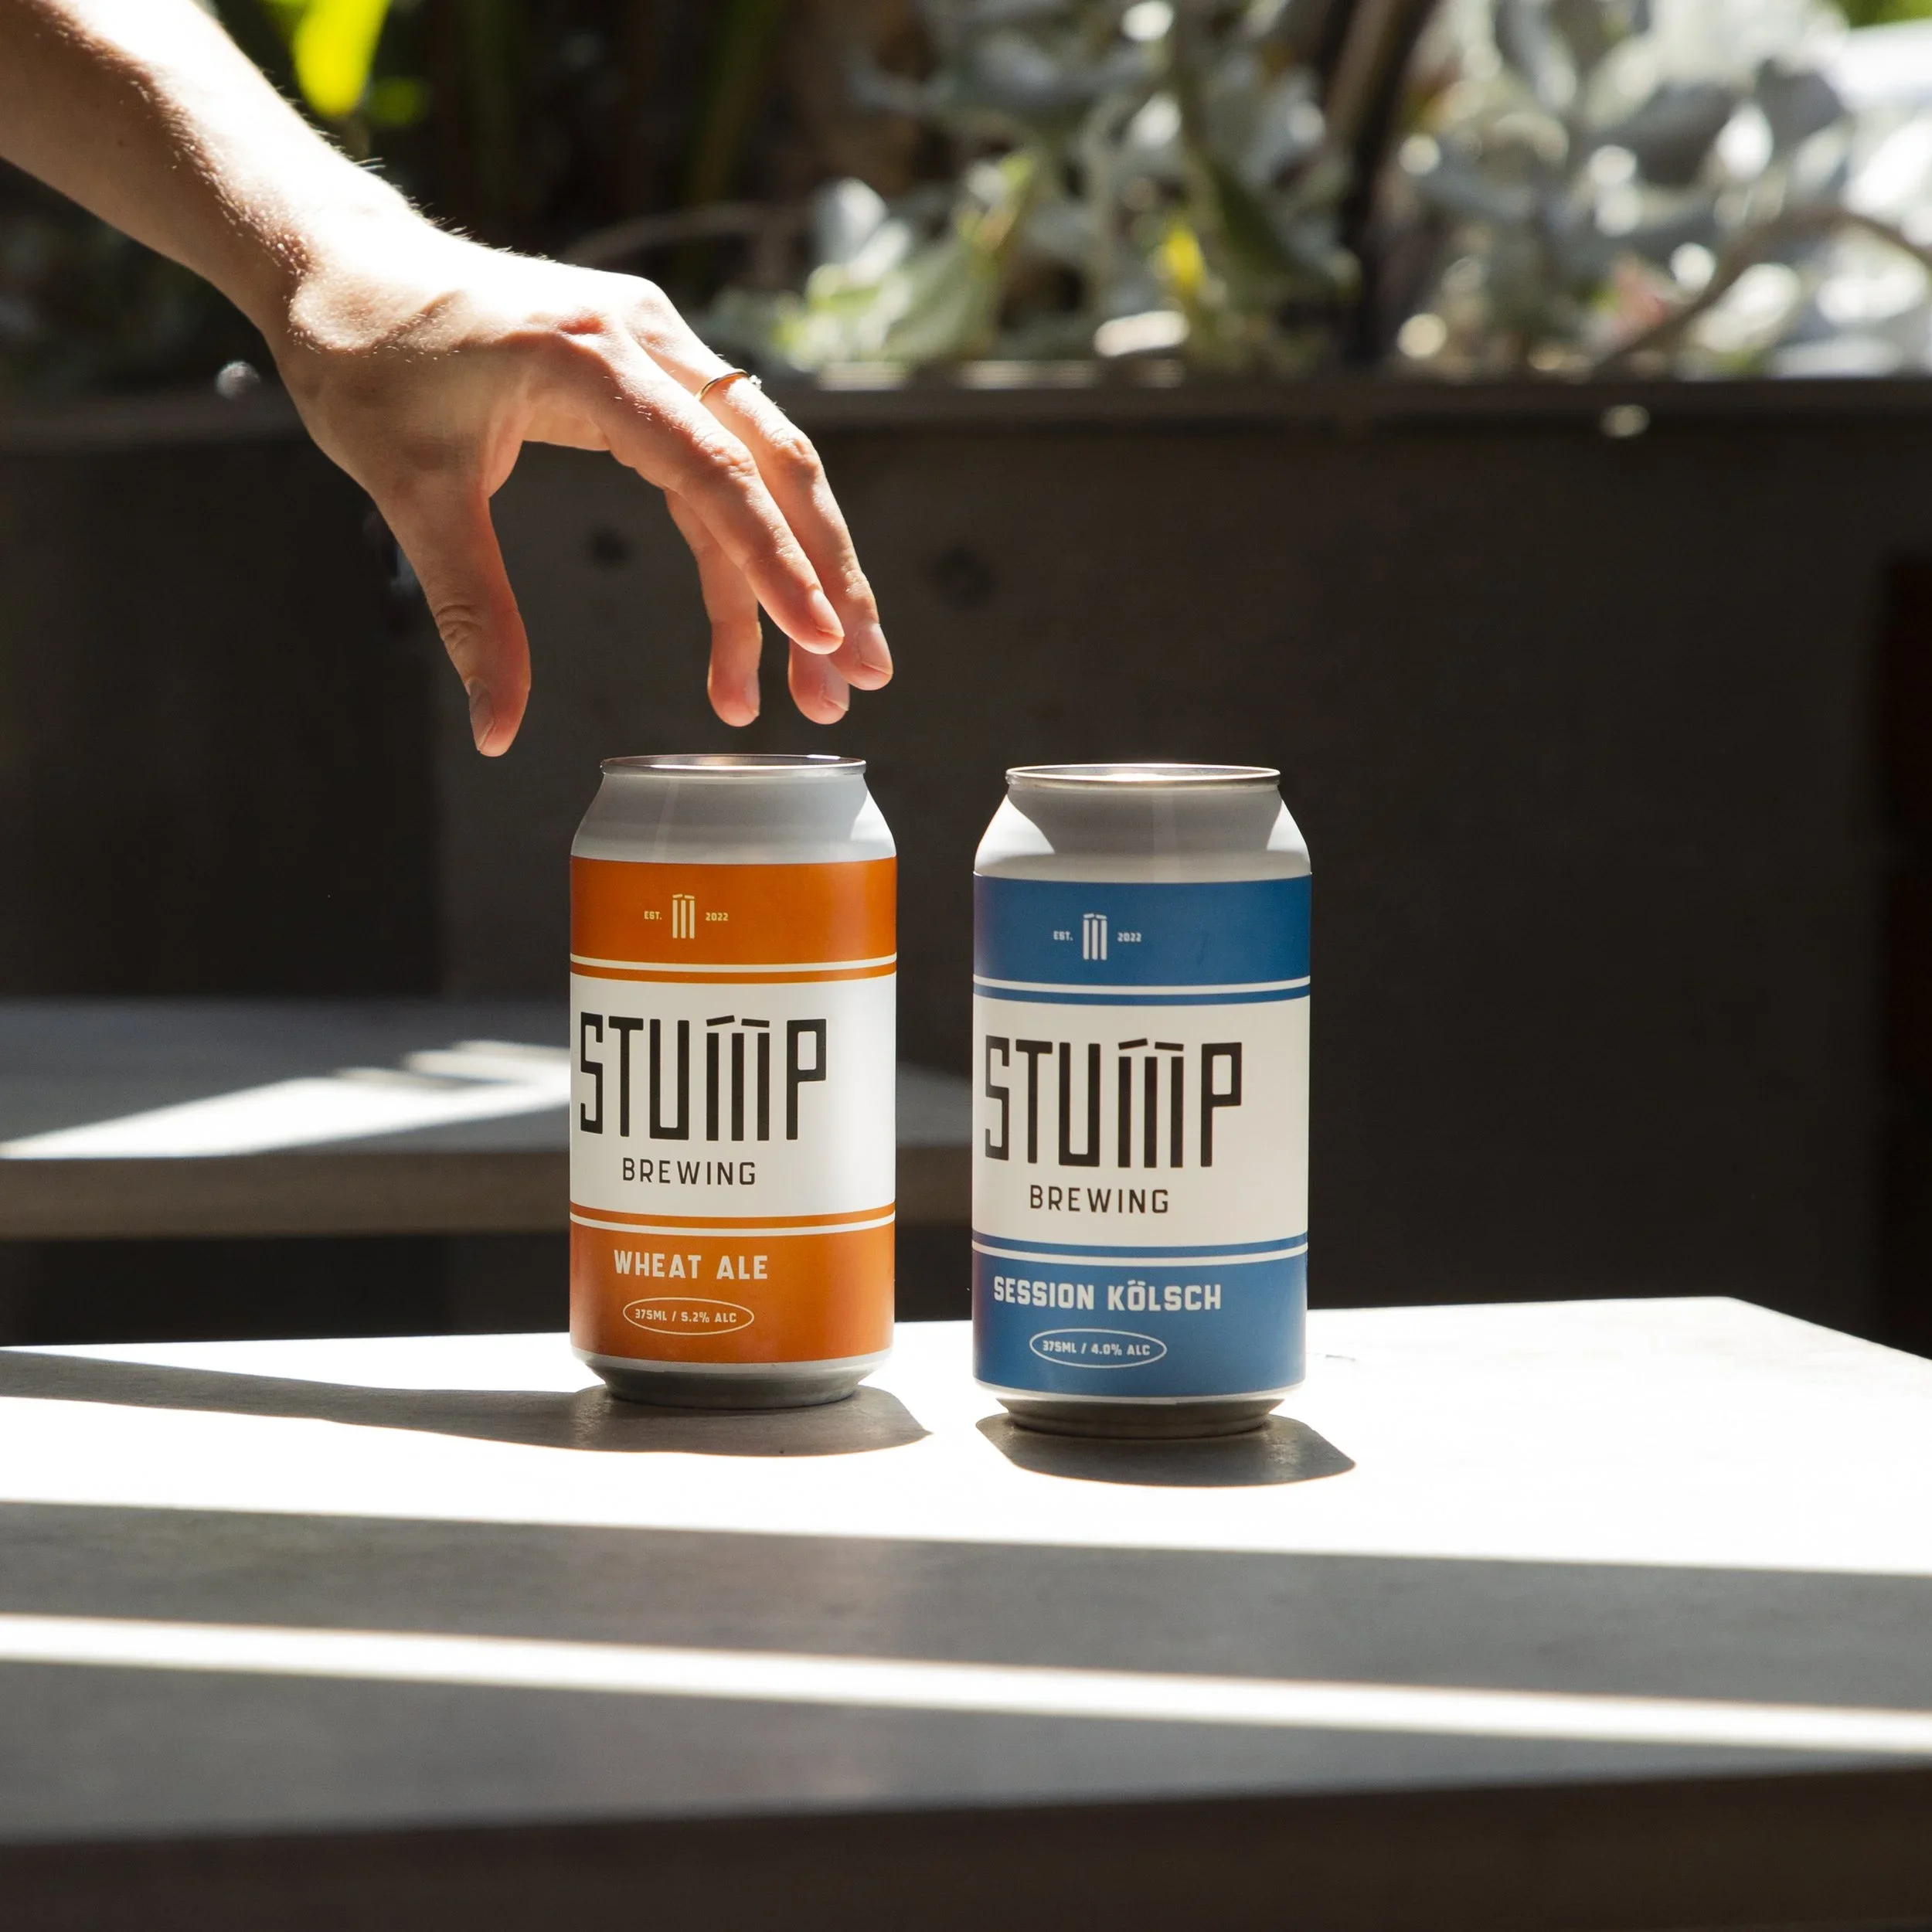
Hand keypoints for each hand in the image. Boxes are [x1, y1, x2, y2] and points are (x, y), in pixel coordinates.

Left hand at [269, 219, 890, 752]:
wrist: (340, 265)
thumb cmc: (366, 359)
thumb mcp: (410, 492)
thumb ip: (471, 611)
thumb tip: (497, 732)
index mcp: (592, 357)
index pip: (717, 470)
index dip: (774, 563)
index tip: (818, 640)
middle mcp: (647, 340)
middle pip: (777, 467)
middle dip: (827, 579)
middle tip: (859, 680)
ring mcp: (658, 351)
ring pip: (764, 473)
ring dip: (798, 578)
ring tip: (818, 686)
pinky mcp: (652, 375)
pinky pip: (722, 471)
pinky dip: (741, 555)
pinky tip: (747, 637)